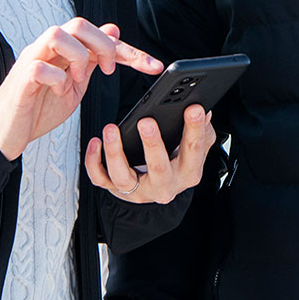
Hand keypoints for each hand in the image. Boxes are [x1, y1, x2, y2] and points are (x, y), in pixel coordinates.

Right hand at [0, 20, 160, 161]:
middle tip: (109, 72)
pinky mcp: (20, 80)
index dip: (130, 49)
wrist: (6, 132)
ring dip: (78, 57)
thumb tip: (113, 31)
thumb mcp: (75, 84)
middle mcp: (47, 49)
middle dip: (103, 46)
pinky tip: (59, 92)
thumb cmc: (39, 107)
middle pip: (78, 24)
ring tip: (79, 80)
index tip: (154, 66)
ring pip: (58, 34)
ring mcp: (32, 61)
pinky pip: (39, 66)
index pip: (99, 35)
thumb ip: (93, 60)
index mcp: (63, 50)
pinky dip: (56, 79)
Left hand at [86, 95, 218, 204]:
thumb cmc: (179, 163)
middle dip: (152, 145)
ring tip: (111, 129)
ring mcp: (139, 191)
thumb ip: (202, 131)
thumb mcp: (195, 149)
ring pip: (123, 177)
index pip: (194, 151)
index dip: (194, 129)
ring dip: (115, 152)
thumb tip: (204, 111)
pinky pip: (101, 179)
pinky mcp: (118, 191)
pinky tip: (96, 142)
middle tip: (146, 122)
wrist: (161, 189)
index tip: (193, 108)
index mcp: (189, 173)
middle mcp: (165, 186)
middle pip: (159, 168)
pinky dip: (94, 162)